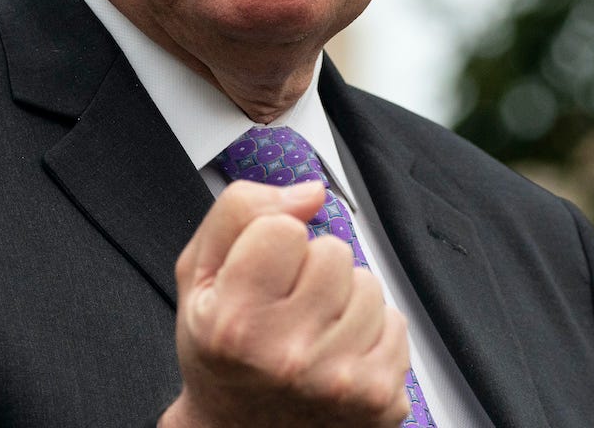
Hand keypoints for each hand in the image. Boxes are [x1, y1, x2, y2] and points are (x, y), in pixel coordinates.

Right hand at [159, 180, 409, 427]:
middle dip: (312, 270)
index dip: (270, 245)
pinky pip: (395, 322)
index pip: (284, 228)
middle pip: (334, 251)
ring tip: (311, 333)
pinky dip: (370, 333)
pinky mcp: (379, 399)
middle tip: (285, 308)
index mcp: (235, 323)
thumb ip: (240, 213)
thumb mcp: (197, 277)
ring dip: (344, 301)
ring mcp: (339, 382)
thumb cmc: (219, 354)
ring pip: (368, 284)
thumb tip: (310, 193)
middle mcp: (288, 357)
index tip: (258, 280)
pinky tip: (336, 356)